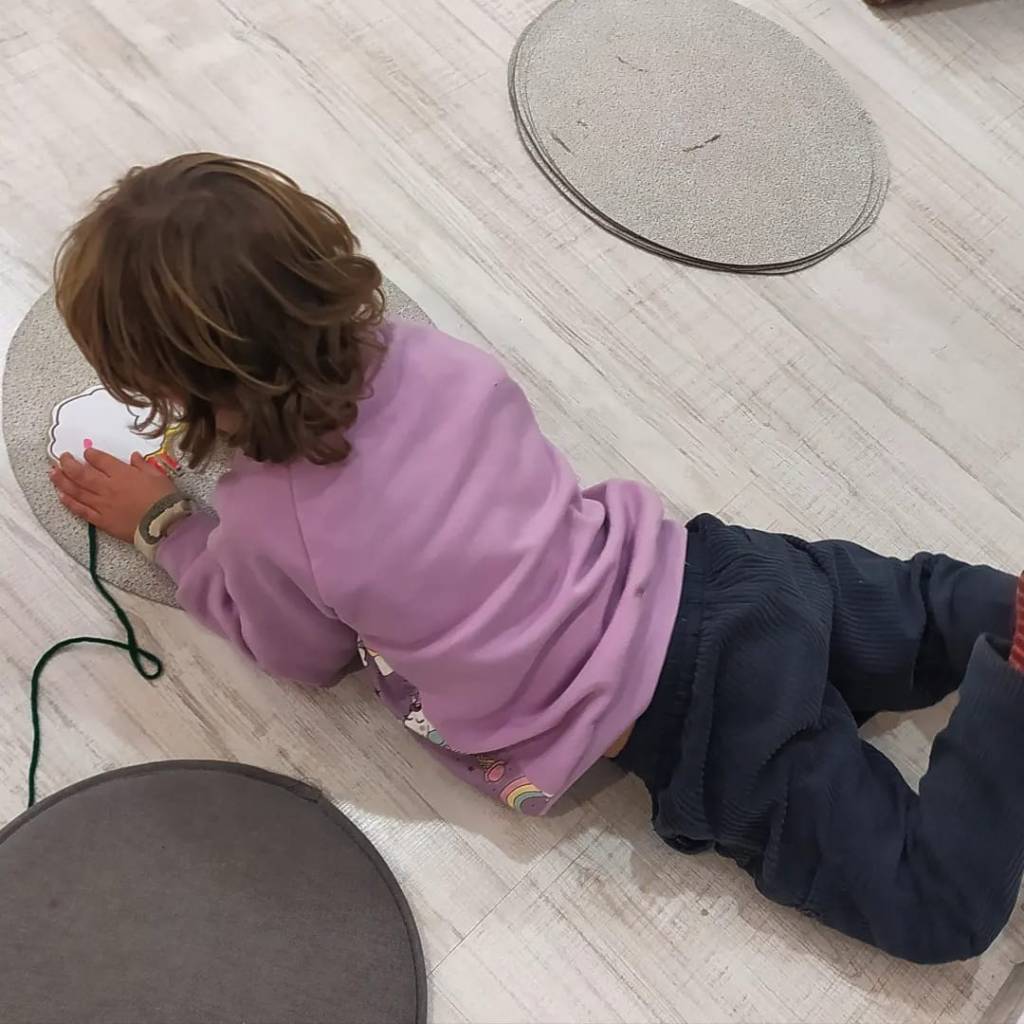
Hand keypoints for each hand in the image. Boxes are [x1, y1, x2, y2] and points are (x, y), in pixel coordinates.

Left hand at [50, 448, 178, 542]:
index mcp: (122, 474)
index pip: (100, 460)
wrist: (164, 525)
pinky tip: (61, 496)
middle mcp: (107, 487)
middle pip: (81, 473)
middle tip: (62, 458)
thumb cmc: (164, 499)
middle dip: (68, 464)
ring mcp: (102, 504)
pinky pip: (81, 510)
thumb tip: (133, 457)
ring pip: (77, 491)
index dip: (90, 454)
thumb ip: (143, 465)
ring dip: (62, 481)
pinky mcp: (102, 520)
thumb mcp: (158, 476)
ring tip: (53, 473)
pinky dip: (70, 503)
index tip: (87, 453)